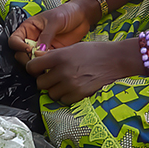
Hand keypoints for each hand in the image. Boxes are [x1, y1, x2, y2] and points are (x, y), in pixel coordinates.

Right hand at [8, 1, 92, 64]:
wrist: (82, 17)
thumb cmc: (67, 13)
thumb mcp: (55, 21)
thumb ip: (46, 35)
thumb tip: (38, 50)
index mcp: (29, 28)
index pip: (14, 40)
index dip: (18, 46)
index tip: (28, 49)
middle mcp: (33, 39)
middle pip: (21, 53)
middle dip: (27, 58)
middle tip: (36, 59)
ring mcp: (41, 47)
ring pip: (32, 60)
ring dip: (37, 63)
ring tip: (46, 62)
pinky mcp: (51, 54)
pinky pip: (45, 62)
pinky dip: (47, 65)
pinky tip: (53, 63)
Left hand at [25, 39, 140, 104]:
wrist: (116, 60)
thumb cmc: (95, 51)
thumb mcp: (73, 47)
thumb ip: (53, 54)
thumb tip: (36, 57)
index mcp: (60, 56)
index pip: (33, 67)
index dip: (33, 68)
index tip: (38, 69)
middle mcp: (63, 71)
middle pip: (40, 83)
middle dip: (44, 80)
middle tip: (52, 77)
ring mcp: (71, 85)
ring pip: (51, 94)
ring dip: (55, 89)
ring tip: (64, 82)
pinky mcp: (79, 94)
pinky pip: (63, 100)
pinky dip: (65, 96)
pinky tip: (72, 88)